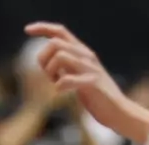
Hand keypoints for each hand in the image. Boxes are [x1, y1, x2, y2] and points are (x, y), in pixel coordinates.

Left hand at [26, 22, 148, 144]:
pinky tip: (62, 92)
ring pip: (59, 56)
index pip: (60, 31)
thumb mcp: (81, 76)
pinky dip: (59, 86)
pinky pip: (67, 79)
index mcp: (83, 52)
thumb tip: (49, 62)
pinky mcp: (92, 84)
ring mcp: (90, 69)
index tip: (27, 30)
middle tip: (50, 77)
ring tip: (57, 84)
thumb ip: (67, 67)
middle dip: (44, 60)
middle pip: (54, 43)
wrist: (121, 112)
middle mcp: (86, 56)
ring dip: (51, 72)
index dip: (42, 27)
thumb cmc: (99, 97)